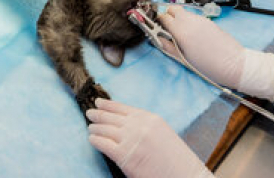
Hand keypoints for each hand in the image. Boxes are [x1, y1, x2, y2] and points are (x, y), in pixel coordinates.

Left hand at [87, 99, 211, 177]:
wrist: (184, 175)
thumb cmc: (175, 158)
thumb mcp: (162, 132)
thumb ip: (144, 124)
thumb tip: (123, 122)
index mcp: (149, 118)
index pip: (121, 107)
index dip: (107, 104)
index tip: (98, 102)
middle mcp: (138, 126)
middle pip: (110, 116)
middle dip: (97, 114)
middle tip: (90, 113)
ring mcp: (130, 140)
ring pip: (104, 129)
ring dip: (95, 128)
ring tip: (91, 128)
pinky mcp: (124, 156)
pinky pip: (103, 144)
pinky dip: (95, 140)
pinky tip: (92, 139)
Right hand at [157, 6, 245, 88]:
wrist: (233, 64)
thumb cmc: (207, 66)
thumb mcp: (184, 59)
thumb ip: (168, 47)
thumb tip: (156, 39)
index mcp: (181, 31)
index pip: (163, 17)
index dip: (158, 21)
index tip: (158, 29)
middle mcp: (189, 21)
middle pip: (173, 8)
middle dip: (168, 15)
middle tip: (168, 28)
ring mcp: (200, 19)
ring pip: (184, 12)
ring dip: (179, 18)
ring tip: (182, 33)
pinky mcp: (209, 21)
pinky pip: (194, 17)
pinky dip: (189, 21)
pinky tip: (194, 35)